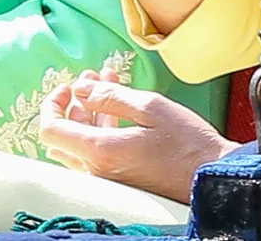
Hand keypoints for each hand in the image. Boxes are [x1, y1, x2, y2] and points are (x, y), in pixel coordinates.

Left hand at [38, 72, 236, 203]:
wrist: (210, 176)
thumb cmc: (186, 143)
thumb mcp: (150, 107)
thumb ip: (110, 97)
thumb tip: (80, 89)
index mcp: (100, 152)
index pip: (50, 130)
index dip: (52, 104)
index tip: (68, 86)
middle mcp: (97, 170)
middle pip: (62, 137)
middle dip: (73, 103)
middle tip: (91, 81)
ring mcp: (108, 178)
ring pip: (80, 144)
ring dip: (88, 112)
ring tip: (108, 84)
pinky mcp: (120, 179)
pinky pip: (97, 153)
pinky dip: (101, 127)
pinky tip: (120, 105)